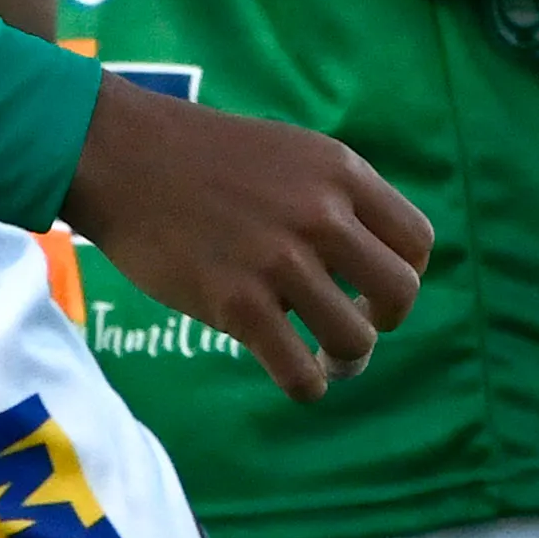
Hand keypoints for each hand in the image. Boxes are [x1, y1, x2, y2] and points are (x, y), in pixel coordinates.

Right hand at [61, 81, 432, 400]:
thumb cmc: (200, 158)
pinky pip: (300, 372)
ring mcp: (280, 261)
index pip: (417, 241)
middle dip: (384, 320)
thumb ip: (332, 196)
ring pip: (354, 340)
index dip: (404, 274)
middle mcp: (321, 215)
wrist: (121, 155)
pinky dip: (307, 385)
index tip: (371, 286)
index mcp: (340, 172)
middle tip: (355, 324)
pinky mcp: (237, 305)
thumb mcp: (289, 152)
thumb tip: (365, 259)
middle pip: (400, 293)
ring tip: (325, 359)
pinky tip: (297, 376)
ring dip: (347, 360)